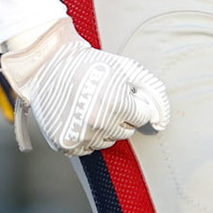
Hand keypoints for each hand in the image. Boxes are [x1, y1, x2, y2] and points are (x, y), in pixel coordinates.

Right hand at [1, 17, 169, 155]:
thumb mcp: (126, 68)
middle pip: (126, 131)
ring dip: (104, 127)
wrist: (49, 65)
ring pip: (107, 141)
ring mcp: (81, 136)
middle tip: (103, 97)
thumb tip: (162, 118)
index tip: (120, 93)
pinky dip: (86, 136)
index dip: (132, 103)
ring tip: (89, 106)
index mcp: (117, 104)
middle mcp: (100, 123)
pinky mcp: (66, 144)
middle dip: (120, 116)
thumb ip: (151, 90)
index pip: (141, 117)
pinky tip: (78, 117)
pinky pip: (88, 148)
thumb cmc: (90, 63)